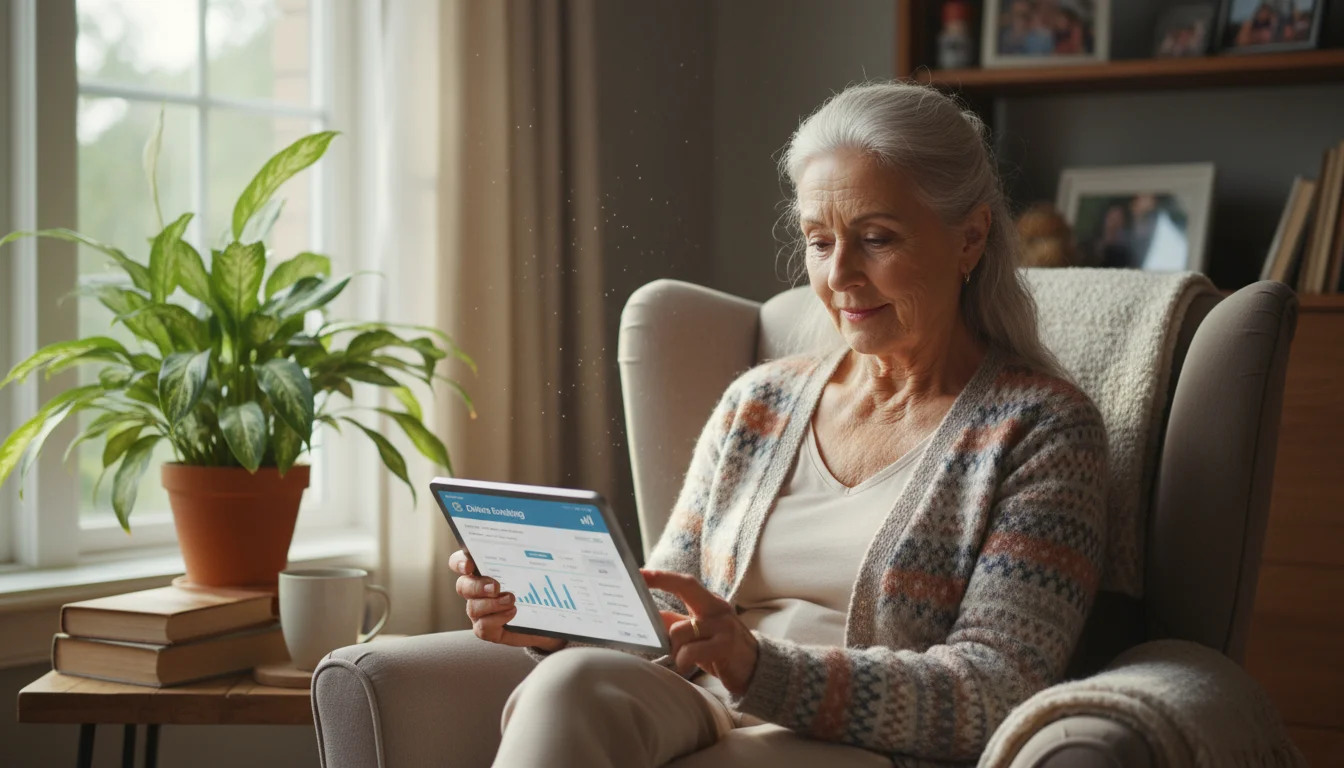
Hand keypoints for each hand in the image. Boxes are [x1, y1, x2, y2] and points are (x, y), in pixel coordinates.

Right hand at [450, 549, 565, 652]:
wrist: (548, 617)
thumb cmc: (537, 587)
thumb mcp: (535, 569)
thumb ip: (527, 555)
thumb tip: (535, 539)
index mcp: (482, 571)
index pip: (460, 563)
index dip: (459, 562)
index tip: (469, 565)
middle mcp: (476, 591)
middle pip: (462, 586)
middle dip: (477, 586)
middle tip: (495, 587)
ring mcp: (480, 611)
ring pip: (473, 608)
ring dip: (492, 604)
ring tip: (512, 600)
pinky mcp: (488, 629)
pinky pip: (482, 627)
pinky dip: (497, 619)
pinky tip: (513, 612)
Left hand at [641, 568, 758, 696]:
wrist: (757, 671)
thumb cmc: (722, 651)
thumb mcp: (698, 635)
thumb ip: (676, 624)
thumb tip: (649, 616)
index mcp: (710, 603)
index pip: (684, 583)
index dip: (661, 577)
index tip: (639, 573)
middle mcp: (717, 608)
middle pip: (687, 586)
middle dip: (662, 581)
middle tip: (640, 586)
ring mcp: (723, 625)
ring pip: (680, 629)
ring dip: (672, 648)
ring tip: (678, 659)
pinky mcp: (726, 645)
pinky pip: (690, 651)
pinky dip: (682, 660)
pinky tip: (685, 665)